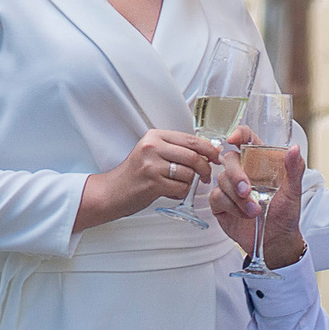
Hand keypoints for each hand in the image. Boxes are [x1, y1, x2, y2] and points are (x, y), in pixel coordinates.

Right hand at [77, 129, 220, 231]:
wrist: (112, 192)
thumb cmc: (135, 175)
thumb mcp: (152, 153)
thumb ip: (176, 149)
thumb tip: (208, 149)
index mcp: (155, 137)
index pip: (191, 139)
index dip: (209, 149)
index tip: (216, 157)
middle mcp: (153, 147)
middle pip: (193, 156)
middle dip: (205, 168)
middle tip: (206, 176)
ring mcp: (151, 165)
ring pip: (188, 174)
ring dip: (190, 183)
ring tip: (180, 185)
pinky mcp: (152, 183)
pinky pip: (181, 188)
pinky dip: (181, 193)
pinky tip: (172, 192)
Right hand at [211, 138, 308, 266]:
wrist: (275, 241)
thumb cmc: (285, 214)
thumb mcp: (294, 191)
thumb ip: (294, 169)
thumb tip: (294, 148)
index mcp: (260, 162)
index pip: (247, 139)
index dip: (239, 134)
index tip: (234, 139)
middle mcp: (244, 172)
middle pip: (229, 159)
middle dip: (236, 175)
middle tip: (247, 190)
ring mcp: (230, 187)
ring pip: (222, 180)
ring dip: (238, 198)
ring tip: (255, 211)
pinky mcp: (221, 203)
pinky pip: (217, 197)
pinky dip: (231, 207)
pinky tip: (244, 216)